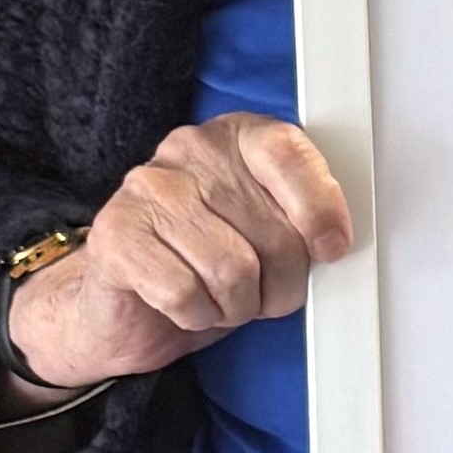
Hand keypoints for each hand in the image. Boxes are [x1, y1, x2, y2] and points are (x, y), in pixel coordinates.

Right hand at [4, 114, 353, 394]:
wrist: (126, 302)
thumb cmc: (209, 259)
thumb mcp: (268, 228)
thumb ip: (302, 217)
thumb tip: (335, 240)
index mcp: (238, 137)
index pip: (290, 154)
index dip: (321, 209)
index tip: (332, 247)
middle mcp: (190, 152)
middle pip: (274, 230)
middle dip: (283, 283)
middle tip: (268, 293)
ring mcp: (147, 190)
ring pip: (234, 270)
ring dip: (240, 305)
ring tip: (226, 299)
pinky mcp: (117, 236)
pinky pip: (187, 294)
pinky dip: (199, 315)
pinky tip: (189, 305)